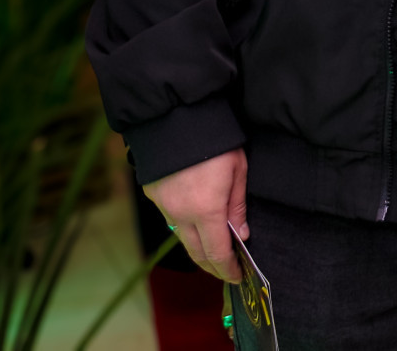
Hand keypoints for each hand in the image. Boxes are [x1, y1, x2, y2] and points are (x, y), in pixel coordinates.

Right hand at [145, 148, 248, 282]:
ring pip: (182, 237)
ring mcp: (164, 206)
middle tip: (226, 272)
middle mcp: (181, 215)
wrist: (175, 119)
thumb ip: (238, 206)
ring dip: (197, 248)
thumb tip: (242, 234)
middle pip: (196, 252)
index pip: (217, 252)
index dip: (228, 268)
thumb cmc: (215, 141)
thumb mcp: (238, 170)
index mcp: (206, 211)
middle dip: (212, 266)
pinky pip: (171, 220)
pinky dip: (184, 228)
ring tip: (213, 252)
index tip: (237, 276)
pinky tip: (195, 226)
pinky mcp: (153, 196)